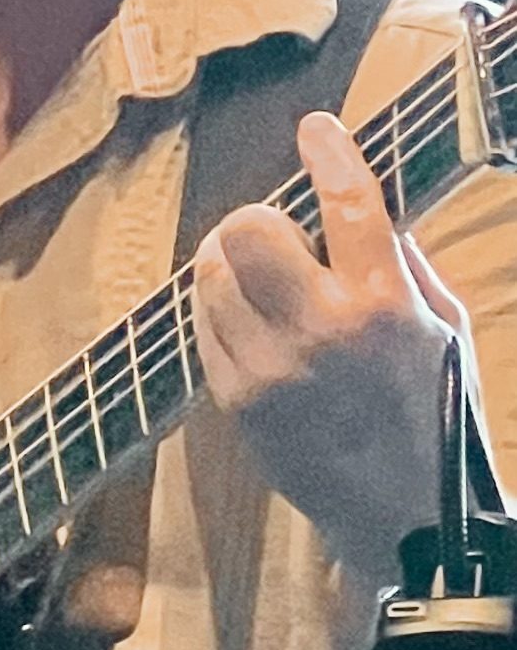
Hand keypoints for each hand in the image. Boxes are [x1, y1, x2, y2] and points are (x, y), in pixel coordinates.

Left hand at [191, 109, 473, 581]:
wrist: (409, 521)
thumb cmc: (436, 414)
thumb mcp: (444, 329)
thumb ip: (402, 262)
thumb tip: (360, 199)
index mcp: (387, 306)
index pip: (349, 203)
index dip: (328, 152)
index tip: (316, 128)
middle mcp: (324, 331)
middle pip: (248, 229)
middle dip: (257, 218)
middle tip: (276, 234)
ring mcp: (272, 369)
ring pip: (212, 273)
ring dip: (231, 263)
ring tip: (260, 282)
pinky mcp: (237, 402)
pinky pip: (205, 325)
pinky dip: (222, 311)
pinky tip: (251, 323)